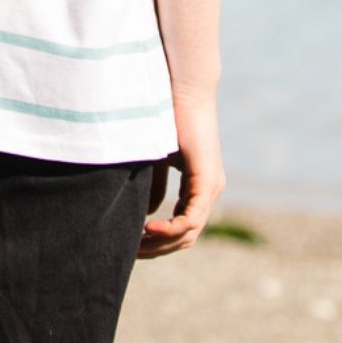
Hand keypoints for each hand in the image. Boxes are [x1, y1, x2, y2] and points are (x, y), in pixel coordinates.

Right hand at [137, 88, 224, 258]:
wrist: (184, 89)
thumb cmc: (167, 116)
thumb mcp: (156, 159)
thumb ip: (154, 185)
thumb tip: (147, 214)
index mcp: (199, 186)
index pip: (182, 227)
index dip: (158, 241)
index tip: (132, 245)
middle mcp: (209, 191)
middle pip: (186, 237)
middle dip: (157, 249)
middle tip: (130, 253)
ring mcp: (211, 188)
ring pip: (189, 233)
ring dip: (161, 243)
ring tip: (135, 246)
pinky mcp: (207, 181)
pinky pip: (191, 219)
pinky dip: (170, 229)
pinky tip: (147, 228)